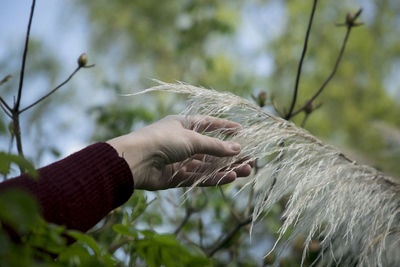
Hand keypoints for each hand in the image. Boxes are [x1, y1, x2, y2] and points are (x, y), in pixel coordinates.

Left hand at [107, 115, 251, 189]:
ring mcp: (179, 160)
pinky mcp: (176, 177)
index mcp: (182, 125)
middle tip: (249, 159)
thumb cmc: (162, 140)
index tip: (241, 130)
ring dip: (226, 168)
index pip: (208, 124)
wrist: (136, 161)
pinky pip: (199, 177)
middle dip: (229, 154)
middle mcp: (181, 142)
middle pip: (210, 149)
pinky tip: (230, 178)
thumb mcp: (192, 139)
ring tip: (246, 170)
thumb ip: (215, 146)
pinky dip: (214, 178)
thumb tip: (238, 149)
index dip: (224, 127)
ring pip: (207, 165)